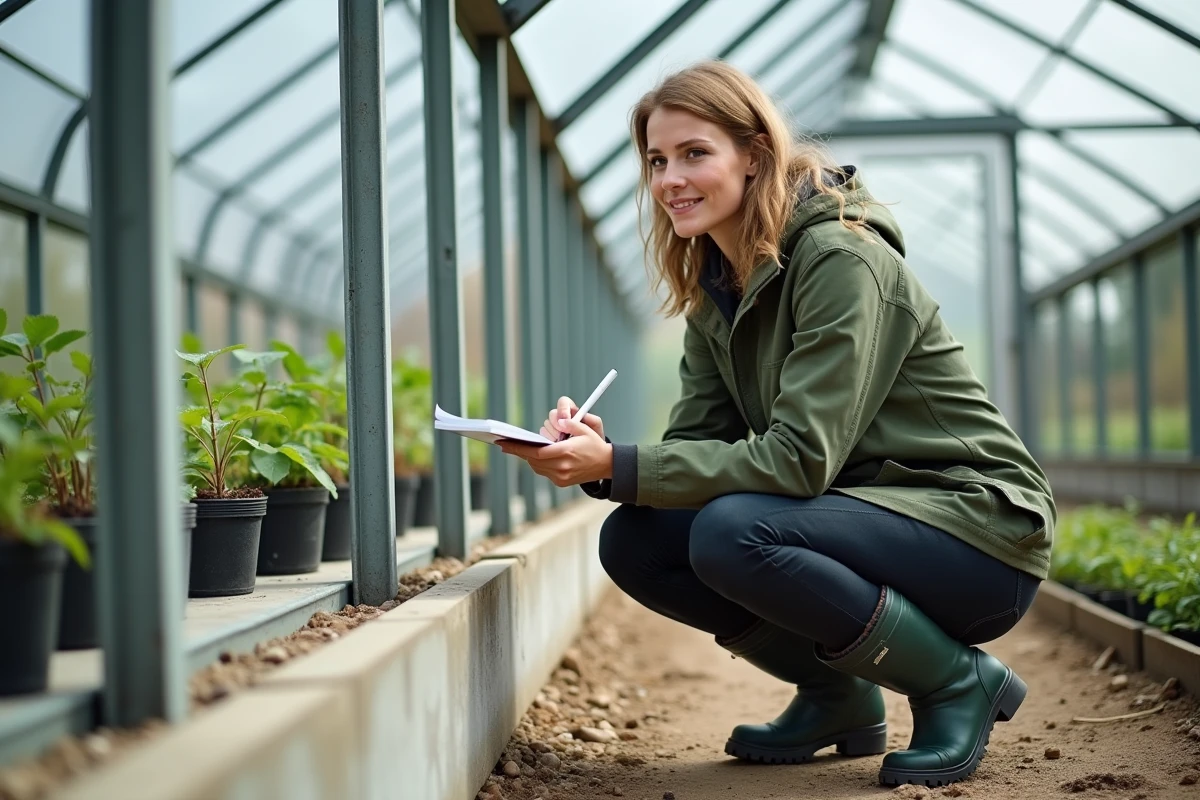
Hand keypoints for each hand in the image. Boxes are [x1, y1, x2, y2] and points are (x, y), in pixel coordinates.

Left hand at [498, 416, 612, 486]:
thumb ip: (571, 423)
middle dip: (519, 451)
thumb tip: (559, 420)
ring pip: (537, 467)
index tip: (504, 443)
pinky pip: (544, 472)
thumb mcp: (586, 429)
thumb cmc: (595, 445)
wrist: (607, 466)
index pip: (537, 452)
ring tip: (519, 448)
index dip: (519, 448)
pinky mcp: (561, 482)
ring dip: (528, 457)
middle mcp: (562, 467)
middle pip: (533, 460)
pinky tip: (534, 455)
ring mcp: (561, 477)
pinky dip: (538, 463)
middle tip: (505, 444)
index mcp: (566, 453)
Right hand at [542, 396, 603, 441]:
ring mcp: (553, 427)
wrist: (590, 454)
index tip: (566, 419)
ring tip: (562, 442)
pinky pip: (543, 436)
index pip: (563, 402)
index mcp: (572, 411)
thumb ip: (592, 419)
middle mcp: (561, 418)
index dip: (563, 409)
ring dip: (553, 434)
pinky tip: (556, 446)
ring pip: (546, 425)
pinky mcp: (547, 437)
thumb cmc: (593, 439)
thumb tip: (583, 416)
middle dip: (556, 424)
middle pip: (552, 414)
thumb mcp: (596, 429)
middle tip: (563, 434)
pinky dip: (548, 441)